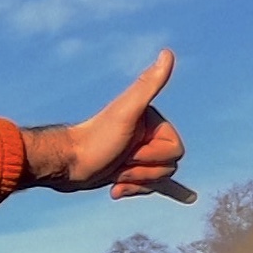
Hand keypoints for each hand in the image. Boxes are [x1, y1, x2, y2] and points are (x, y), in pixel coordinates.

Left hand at [23, 48, 194, 200]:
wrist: (65, 164)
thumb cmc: (95, 139)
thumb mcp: (125, 112)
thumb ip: (147, 85)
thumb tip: (167, 54)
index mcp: (154, 121)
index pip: (176, 151)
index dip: (152, 156)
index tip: (128, 148)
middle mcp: (147, 134)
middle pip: (169, 166)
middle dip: (143, 171)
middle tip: (119, 162)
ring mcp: (139, 153)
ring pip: (160, 179)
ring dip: (136, 182)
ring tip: (113, 175)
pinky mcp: (131, 171)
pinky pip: (159, 183)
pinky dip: (173, 190)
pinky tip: (187, 198)